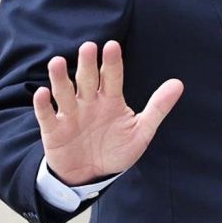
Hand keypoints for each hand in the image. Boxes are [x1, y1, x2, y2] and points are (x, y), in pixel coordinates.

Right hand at [33, 40, 182, 185]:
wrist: (92, 176)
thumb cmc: (116, 150)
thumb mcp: (141, 131)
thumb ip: (158, 107)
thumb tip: (179, 84)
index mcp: (111, 100)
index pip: (112, 77)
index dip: (112, 63)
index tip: (112, 45)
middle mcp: (89, 102)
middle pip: (87, 80)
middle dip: (87, 64)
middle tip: (88, 47)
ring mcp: (70, 115)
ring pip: (64, 92)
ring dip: (60, 78)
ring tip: (57, 62)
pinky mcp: (54, 130)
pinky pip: (47, 116)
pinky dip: (43, 105)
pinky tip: (42, 93)